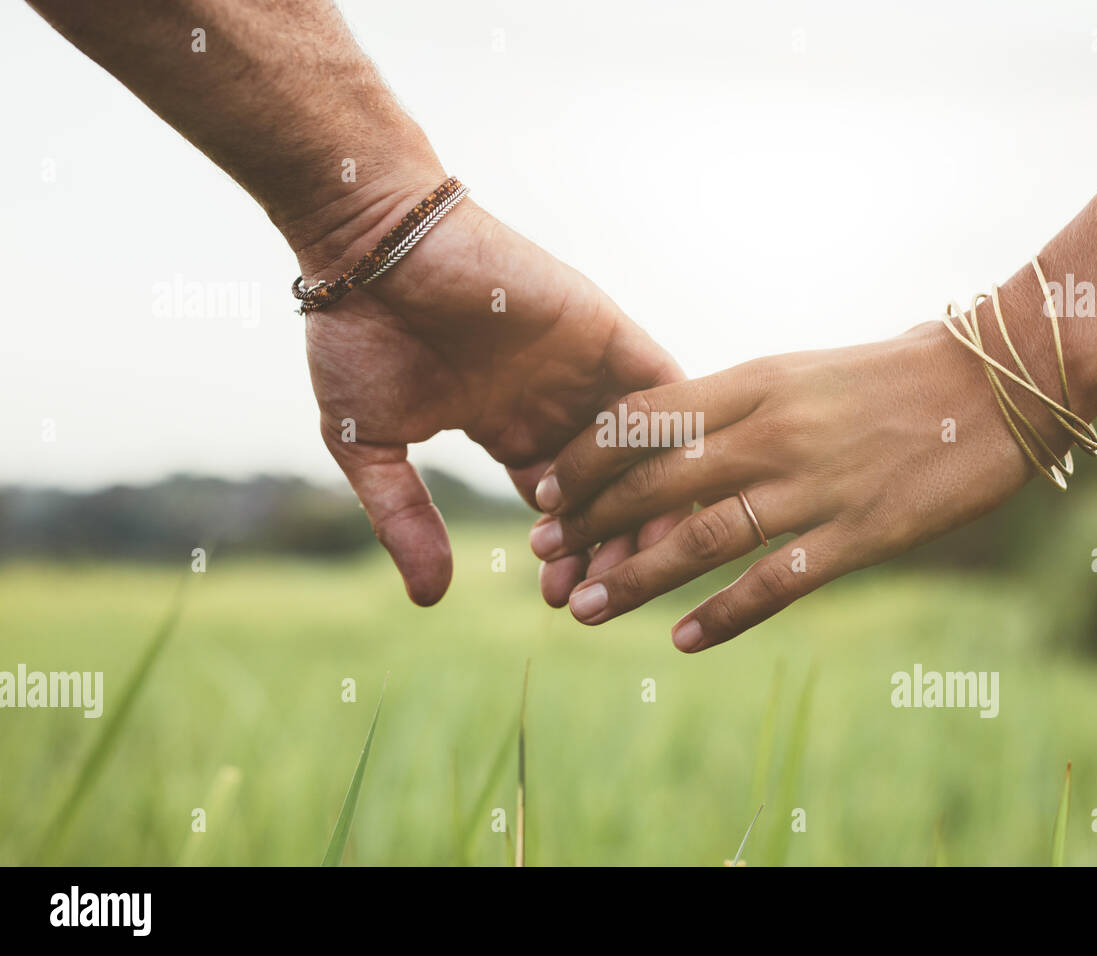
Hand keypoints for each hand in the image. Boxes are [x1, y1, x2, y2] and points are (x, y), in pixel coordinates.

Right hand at [298, 184, 682, 605]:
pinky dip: (673, 436)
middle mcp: (556, 402)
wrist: (369, 245)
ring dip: (645, 505)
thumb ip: (404, 517)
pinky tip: (678, 491)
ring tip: (638, 562)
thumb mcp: (371, 445)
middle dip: (608, 546)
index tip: (563, 602)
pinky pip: (661, 389)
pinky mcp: (606, 331)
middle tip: (604, 595)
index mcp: (509, 426)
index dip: (568, 555)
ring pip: (642, 450)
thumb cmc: (359, 333)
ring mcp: (585, 368)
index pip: (561, 507)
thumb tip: (431, 600)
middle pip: (610, 489)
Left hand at [529, 322, 1052, 651]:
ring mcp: (814, 486)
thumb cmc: (895, 373)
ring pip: (702, 539)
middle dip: (589, 523)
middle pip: (656, 484)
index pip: (642, 420)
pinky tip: (683, 641)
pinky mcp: (858, 534)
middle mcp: (772, 431)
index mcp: (754, 381)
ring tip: (587, 608)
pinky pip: (775, 584)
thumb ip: (735, 404)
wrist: (996, 384)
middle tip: (544, 557)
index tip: (544, 489)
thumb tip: (667, 437)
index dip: (583, 460)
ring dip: (637, 578)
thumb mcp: (800, 370)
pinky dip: (723, 617)